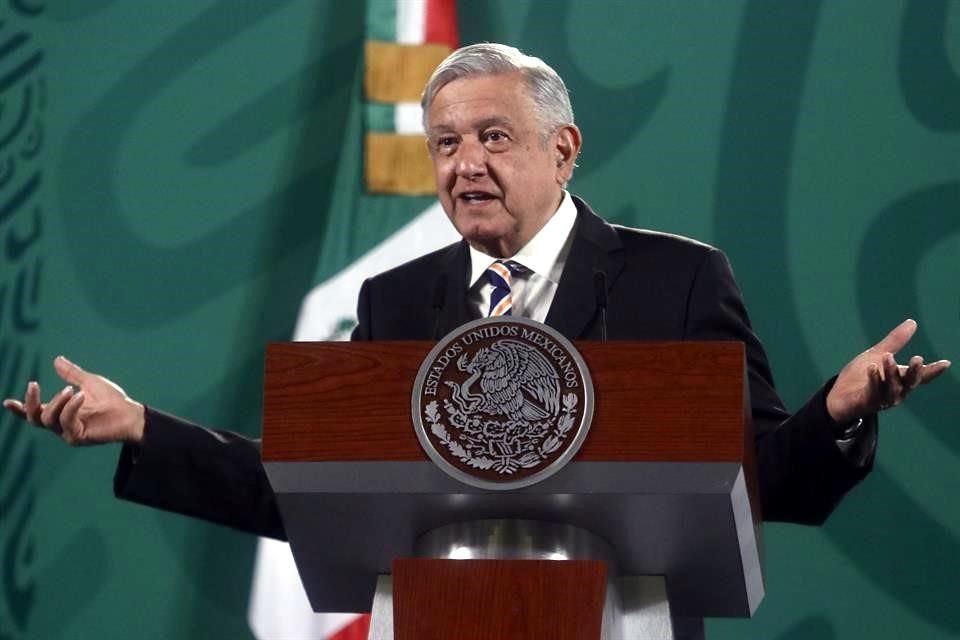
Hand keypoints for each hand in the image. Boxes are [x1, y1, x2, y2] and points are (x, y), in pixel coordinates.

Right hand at [2, 356, 144, 444]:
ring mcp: (69, 432)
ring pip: (48, 420)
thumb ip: (71, 374)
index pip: (36, 412)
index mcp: (61, 412)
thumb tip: (56, 360)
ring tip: (70, 390)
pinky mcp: (78, 437)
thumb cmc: (112, 400)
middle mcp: (61, 424)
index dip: (20, 408)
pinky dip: (70, 407)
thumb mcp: (89, 383)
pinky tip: (79, 396)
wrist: (131, 412)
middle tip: (33, 384)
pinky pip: (66, 423)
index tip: (7, 402)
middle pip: (35, 418)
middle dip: (30, 403)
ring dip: (56, 402)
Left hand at [826, 319, 950, 423]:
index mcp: (901, 379)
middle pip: (910, 383)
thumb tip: (912, 322)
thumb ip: (895, 342)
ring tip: (888, 356)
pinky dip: (873, 380)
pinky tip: (872, 368)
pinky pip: (873, 393)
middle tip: (917, 359)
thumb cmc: (861, 376)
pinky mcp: (867, 403)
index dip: (933, 371)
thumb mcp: (877, 355)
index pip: (920, 376)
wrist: (838, 395)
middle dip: (915, 372)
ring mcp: (882, 399)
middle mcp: (896, 391)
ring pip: (892, 388)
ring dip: (891, 373)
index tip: (945, 363)